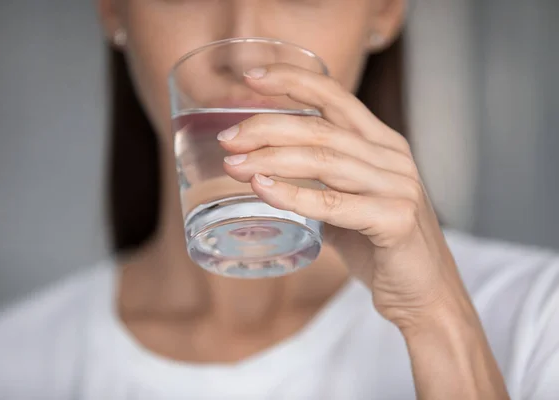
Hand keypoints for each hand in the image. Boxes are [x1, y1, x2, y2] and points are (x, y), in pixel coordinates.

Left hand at [218, 64, 469, 330]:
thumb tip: (262, 173)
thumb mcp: (350, 202)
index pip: (336, 96)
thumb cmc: (381, 246)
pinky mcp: (395, 219)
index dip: (292, 81)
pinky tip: (262, 188)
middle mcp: (392, 157)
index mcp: (382, 143)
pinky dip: (293, 194)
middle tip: (228, 140)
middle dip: (266, 128)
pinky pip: (334, 203)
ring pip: (323, 160)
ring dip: (271, 159)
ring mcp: (398, 186)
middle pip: (320, 128)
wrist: (425, 293)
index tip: (251, 78)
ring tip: (233, 165)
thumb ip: (319, 183)